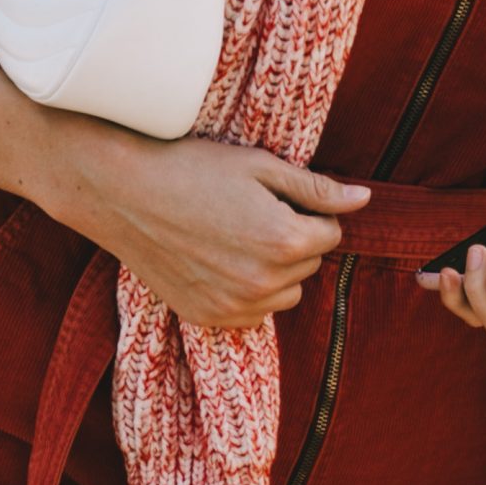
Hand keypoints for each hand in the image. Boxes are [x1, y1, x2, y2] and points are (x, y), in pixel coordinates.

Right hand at [0, 60, 365, 328]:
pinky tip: (217, 260)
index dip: (308, 210)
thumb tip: (364, 200)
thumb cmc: (190, 168)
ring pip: (285, 293)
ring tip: (233, 235)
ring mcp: (233, 306)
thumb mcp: (260, 167)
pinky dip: (246, 292)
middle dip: (293, 239)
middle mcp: (264, 283)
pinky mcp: (207, 317)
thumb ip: (316, 190)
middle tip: (248, 210)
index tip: (274, 195)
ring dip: (274, 270)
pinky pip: (252, 313)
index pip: (331, 233)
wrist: (121, 193)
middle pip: (309, 264)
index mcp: (285, 241)